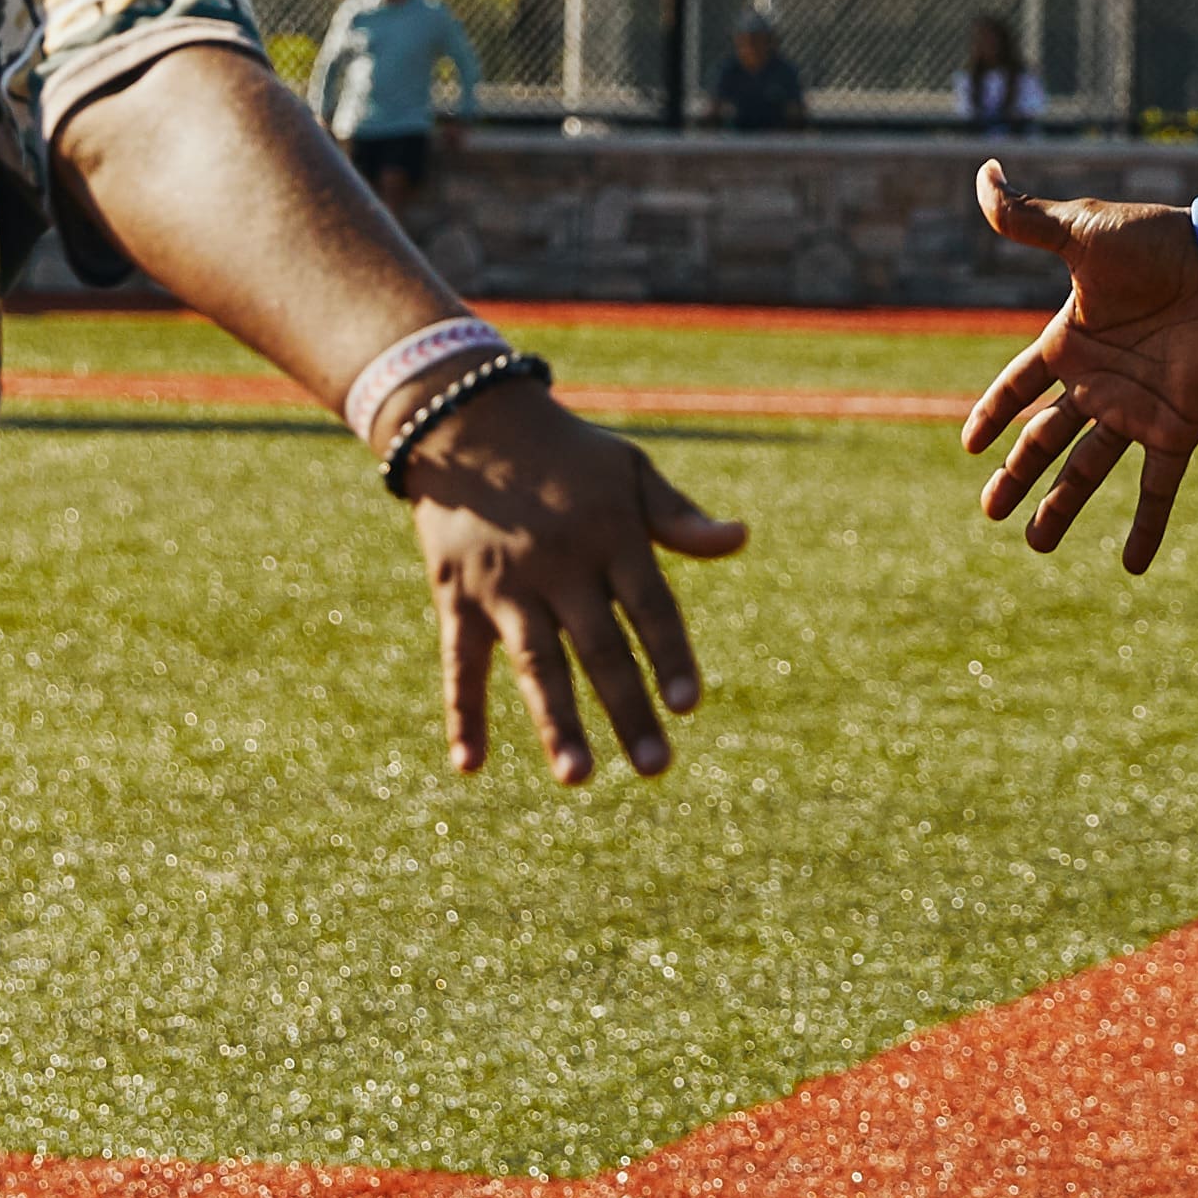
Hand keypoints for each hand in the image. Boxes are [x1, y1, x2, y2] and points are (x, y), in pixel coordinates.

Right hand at [396, 381, 744, 785]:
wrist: (466, 420)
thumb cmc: (566, 453)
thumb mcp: (629, 471)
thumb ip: (679, 518)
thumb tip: (740, 539)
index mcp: (610, 535)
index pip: (650, 606)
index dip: (670, 655)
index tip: (689, 704)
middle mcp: (560, 565)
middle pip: (600, 649)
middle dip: (628, 711)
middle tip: (656, 768)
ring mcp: (506, 585)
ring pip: (536, 664)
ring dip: (557, 722)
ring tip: (579, 777)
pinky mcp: (457, 597)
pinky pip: (460, 664)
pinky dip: (464, 714)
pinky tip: (472, 765)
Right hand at [958, 160, 1197, 571]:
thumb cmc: (1158, 243)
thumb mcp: (1082, 231)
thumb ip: (1028, 218)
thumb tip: (980, 176)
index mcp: (1071, 342)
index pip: (1018, 387)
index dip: (992, 414)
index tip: (969, 446)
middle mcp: (1099, 382)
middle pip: (1045, 439)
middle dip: (1018, 477)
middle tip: (990, 513)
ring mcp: (1137, 408)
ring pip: (1088, 470)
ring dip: (1062, 508)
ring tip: (1035, 545)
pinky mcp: (1177, 427)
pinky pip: (1158, 487)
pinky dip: (1146, 525)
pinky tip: (1132, 565)